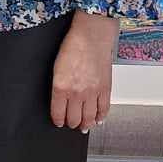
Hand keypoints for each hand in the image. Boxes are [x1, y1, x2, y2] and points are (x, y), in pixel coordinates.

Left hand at [51, 12, 118, 131]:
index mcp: (61, 87)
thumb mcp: (56, 68)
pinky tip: (97, 119)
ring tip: (83, 125)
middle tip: (71, 123)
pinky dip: (100, 117)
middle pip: (74, 120)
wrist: (92, 36)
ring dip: (85, 124)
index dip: (58, 121)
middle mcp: (77, 93)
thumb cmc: (73, 47)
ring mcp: (93, 92)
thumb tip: (61, 102)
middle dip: (71, 123)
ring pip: (89, 119)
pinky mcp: (106, 89)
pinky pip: (104, 110)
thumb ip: (58, 87)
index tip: (59, 122)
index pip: (58, 114)